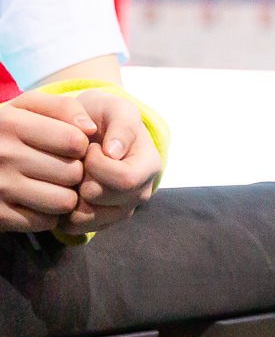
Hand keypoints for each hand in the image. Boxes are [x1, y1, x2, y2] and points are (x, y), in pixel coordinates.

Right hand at [0, 91, 92, 232]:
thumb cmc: (8, 131)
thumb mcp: (27, 107)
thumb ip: (63, 107)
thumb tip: (90, 129)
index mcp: (10, 123)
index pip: (74, 141)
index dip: (81, 145)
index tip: (71, 146)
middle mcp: (2, 155)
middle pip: (73, 173)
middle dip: (75, 171)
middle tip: (61, 168)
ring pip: (64, 201)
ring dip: (66, 195)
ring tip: (53, 185)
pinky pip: (45, 222)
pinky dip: (48, 215)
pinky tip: (37, 201)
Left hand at [62, 90, 163, 233]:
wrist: (89, 128)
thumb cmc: (103, 116)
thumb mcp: (116, 108)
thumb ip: (121, 125)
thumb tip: (114, 153)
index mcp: (149, 166)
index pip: (124, 179)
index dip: (98, 165)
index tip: (89, 147)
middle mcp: (140, 192)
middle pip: (104, 199)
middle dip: (82, 179)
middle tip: (77, 162)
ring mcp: (121, 210)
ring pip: (89, 218)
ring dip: (71, 196)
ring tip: (72, 176)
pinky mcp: (100, 222)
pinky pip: (75, 227)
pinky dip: (63, 211)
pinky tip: (65, 190)